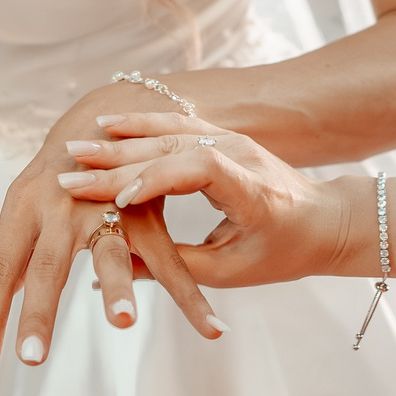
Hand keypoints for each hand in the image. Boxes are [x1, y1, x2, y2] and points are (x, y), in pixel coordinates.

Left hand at [0, 92, 224, 375]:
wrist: (102, 119)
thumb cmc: (54, 181)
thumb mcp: (23, 213)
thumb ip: (4, 264)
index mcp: (21, 209)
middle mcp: (59, 206)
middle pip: (45, 266)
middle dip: (39, 313)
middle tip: (31, 358)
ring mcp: (106, 205)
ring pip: (110, 252)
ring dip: (116, 287)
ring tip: (122, 321)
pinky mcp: (146, 209)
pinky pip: (168, 258)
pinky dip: (189, 296)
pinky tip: (209, 328)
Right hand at [57, 112, 366, 290]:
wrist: (325, 219)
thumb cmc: (284, 252)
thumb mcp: (233, 270)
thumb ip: (177, 268)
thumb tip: (119, 271)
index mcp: (251, 189)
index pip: (199, 169)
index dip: (156, 181)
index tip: (118, 200)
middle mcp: (240, 154)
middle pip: (172, 148)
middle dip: (119, 161)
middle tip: (69, 172)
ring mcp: (230, 139)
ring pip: (168, 132)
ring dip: (120, 140)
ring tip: (76, 148)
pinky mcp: (220, 135)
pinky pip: (175, 123)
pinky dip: (139, 125)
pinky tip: (108, 125)